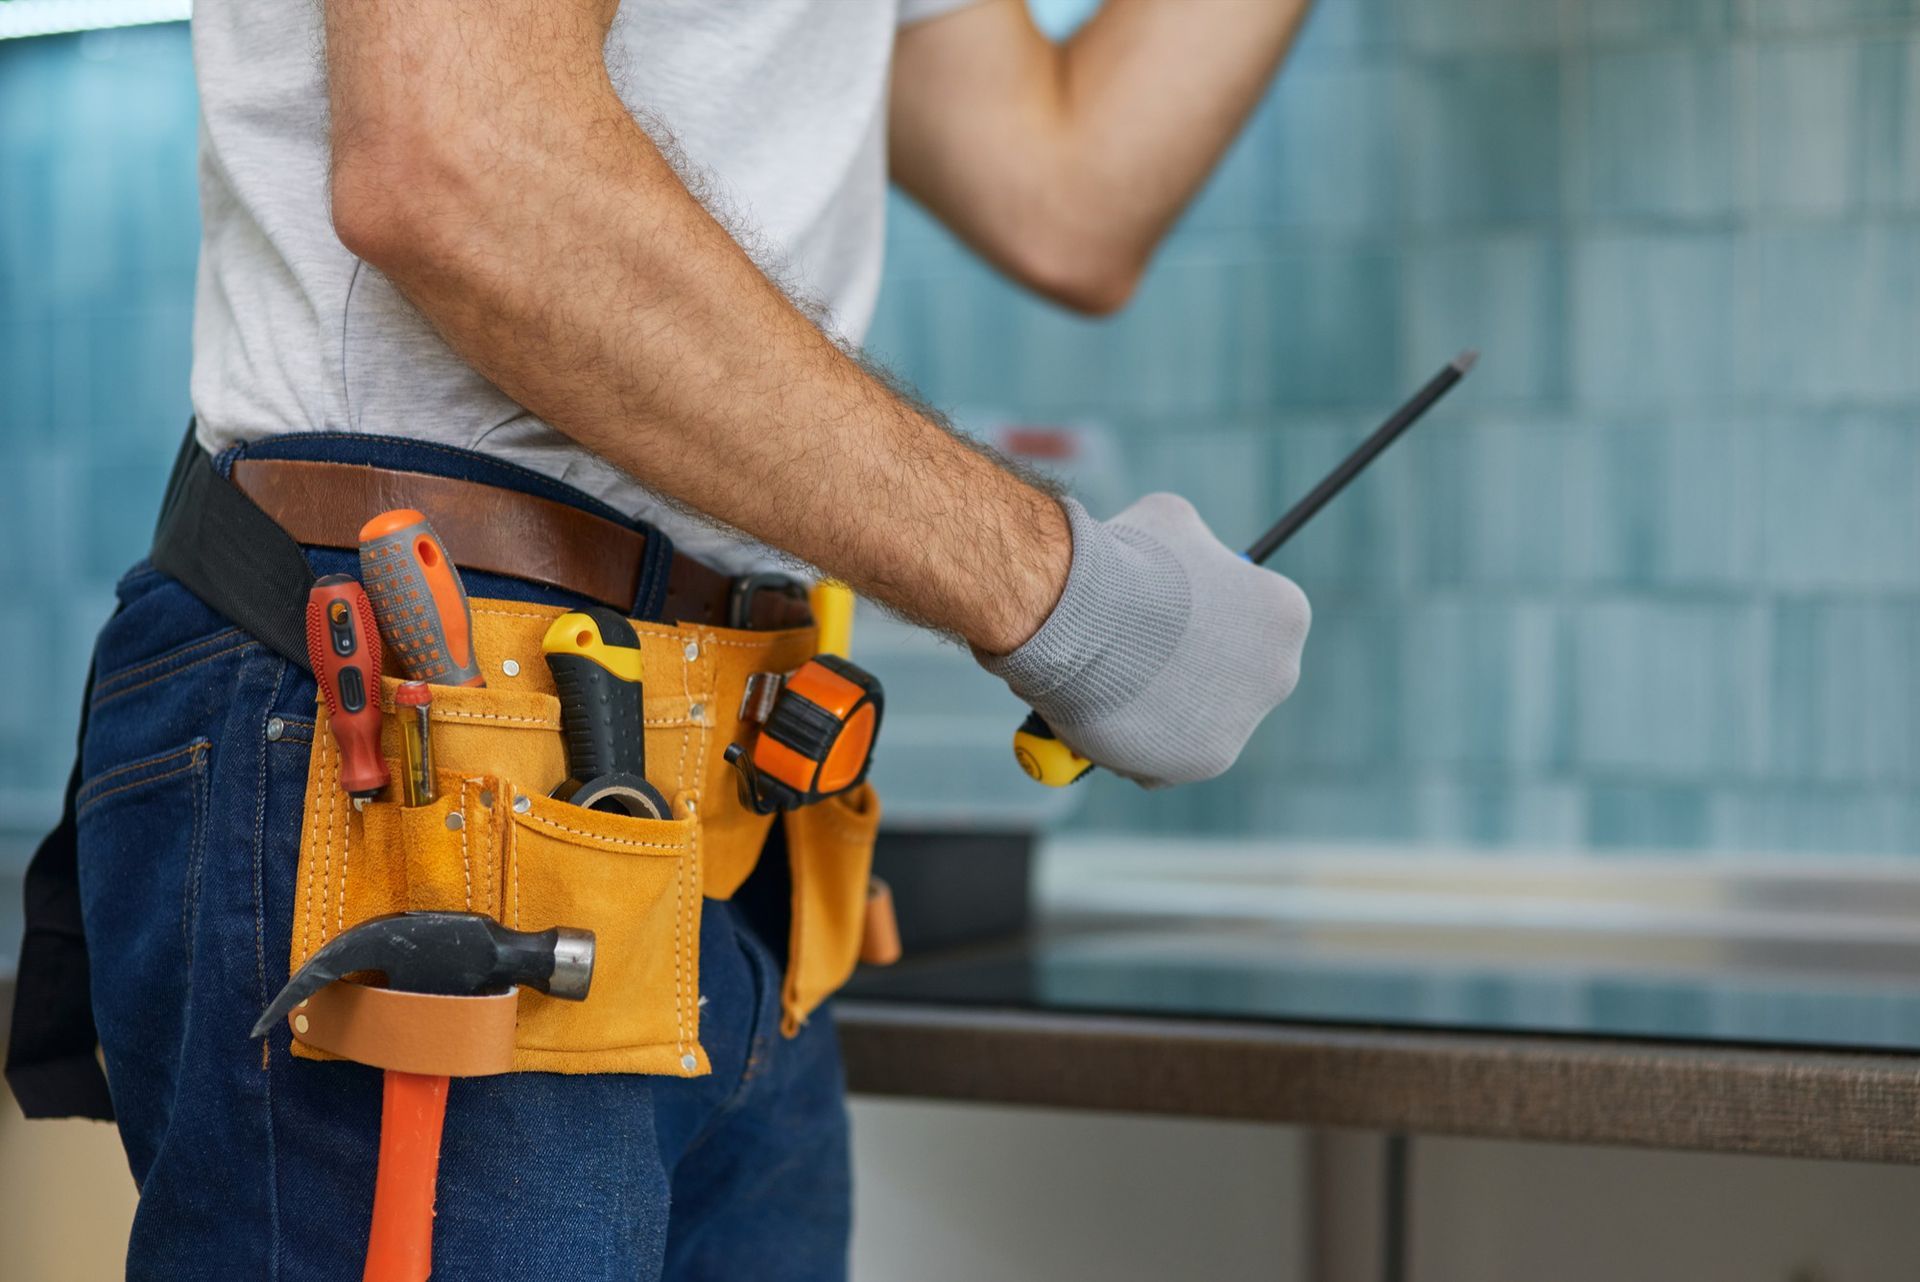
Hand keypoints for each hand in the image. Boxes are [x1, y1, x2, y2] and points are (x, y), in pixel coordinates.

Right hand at [977, 493, 1309, 787]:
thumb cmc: (1124, 560)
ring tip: (1110, 684)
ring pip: (1197, 723)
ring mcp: (1244, 722)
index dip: (1206, 619)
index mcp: (1284, 612)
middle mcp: (1280, 672)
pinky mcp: (1205, 761)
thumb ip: (1194, 547)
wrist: (1081, 614)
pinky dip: (1136, 746)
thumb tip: (1183, 557)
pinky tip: (1105, 713)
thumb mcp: (1171, 522)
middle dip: (1191, 673)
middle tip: (1138, 657)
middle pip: (1234, 679)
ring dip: (1160, 711)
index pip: (1253, 622)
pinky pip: (1169, 760)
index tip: (1168, 617)